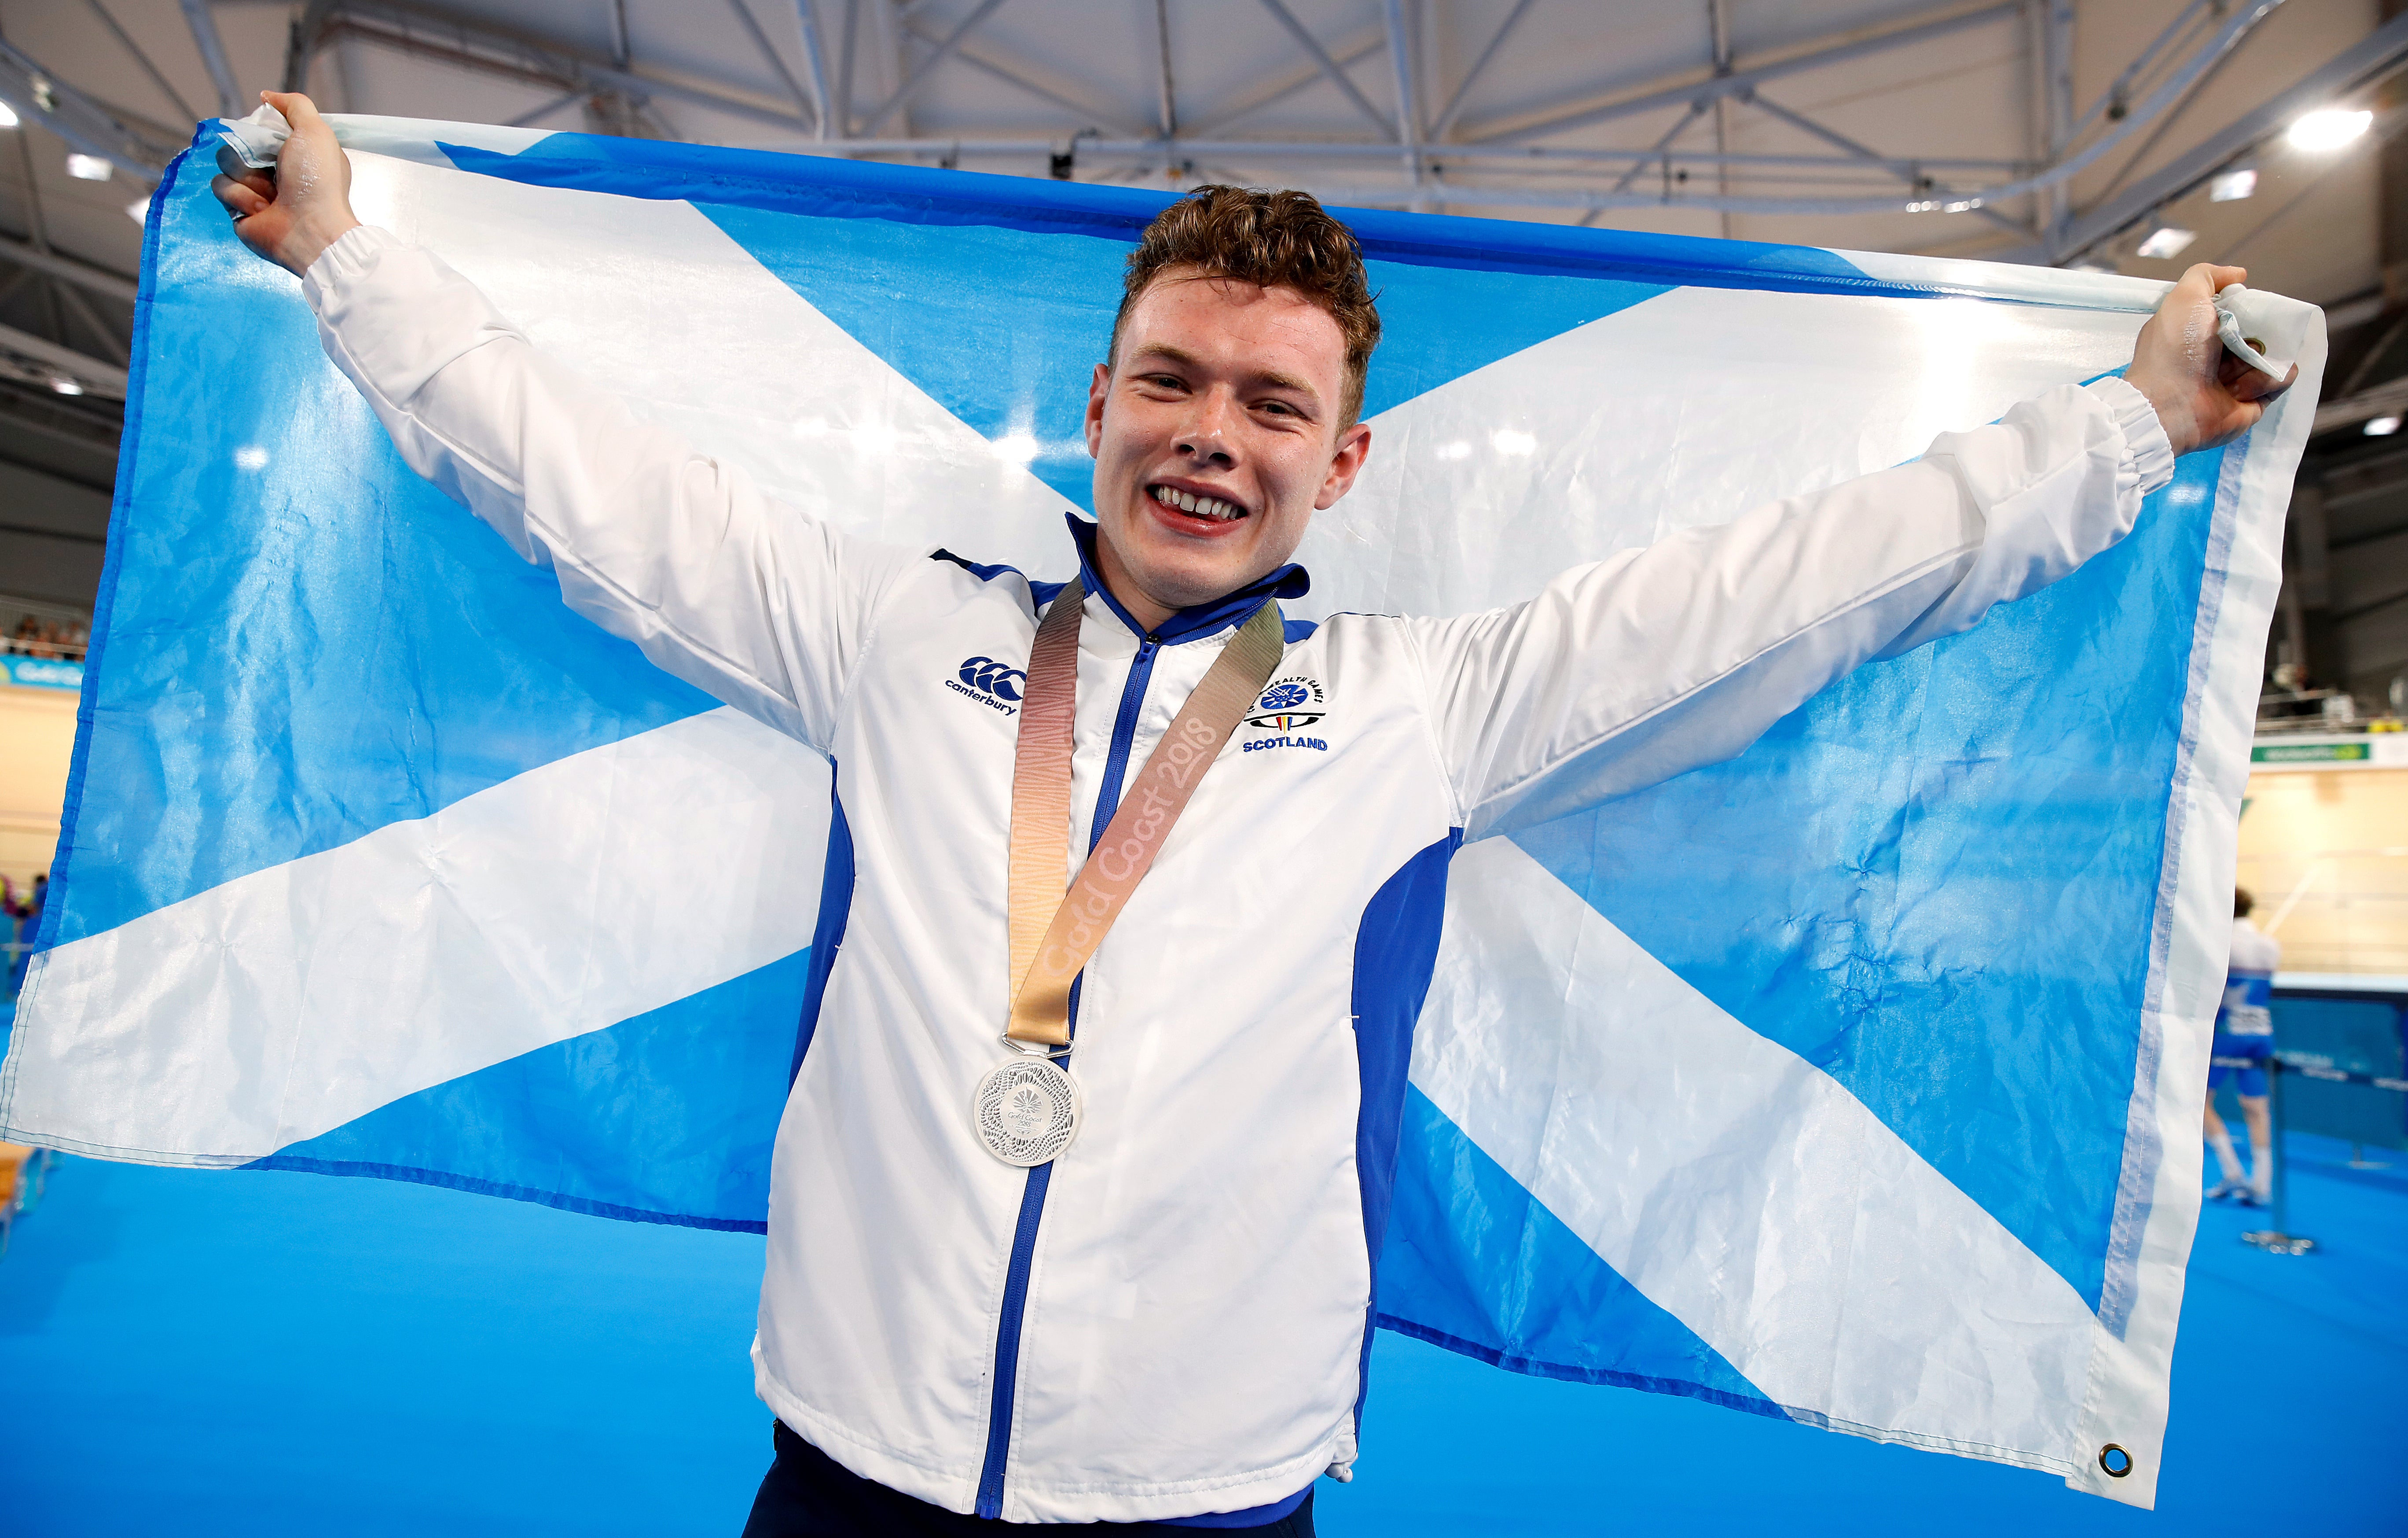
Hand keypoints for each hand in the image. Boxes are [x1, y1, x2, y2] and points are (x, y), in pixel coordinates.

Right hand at [208, 90, 359, 276]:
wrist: (310, 228)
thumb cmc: (318, 181)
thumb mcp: (315, 131)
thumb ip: (295, 105)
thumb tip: (266, 96)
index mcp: (292, 151)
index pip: (259, 125)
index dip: (262, 128)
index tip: (274, 137)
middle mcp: (273, 168)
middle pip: (239, 140)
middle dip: (252, 151)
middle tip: (275, 168)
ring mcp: (254, 188)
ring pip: (226, 161)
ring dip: (248, 176)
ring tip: (273, 194)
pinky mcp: (237, 207)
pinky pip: (220, 185)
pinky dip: (241, 196)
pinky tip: (262, 209)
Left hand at [2126, 262, 2296, 455]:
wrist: (2169, 406)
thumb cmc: (2173, 350)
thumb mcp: (2183, 299)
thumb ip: (2206, 276)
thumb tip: (2239, 274)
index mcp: (2203, 331)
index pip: (2241, 311)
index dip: (2245, 307)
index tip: (2239, 310)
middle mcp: (2220, 354)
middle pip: (2264, 329)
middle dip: (2259, 331)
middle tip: (2237, 341)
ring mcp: (2239, 378)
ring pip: (2275, 353)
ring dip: (2258, 360)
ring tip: (2227, 374)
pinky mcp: (2254, 400)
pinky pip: (2281, 378)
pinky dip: (2267, 381)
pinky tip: (2239, 390)